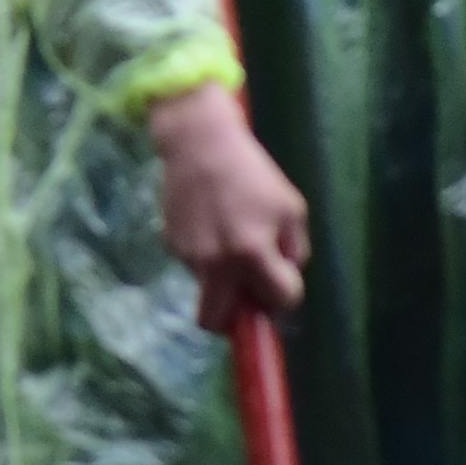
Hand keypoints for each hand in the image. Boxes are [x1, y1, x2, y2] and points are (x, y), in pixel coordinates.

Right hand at [148, 86, 308, 330]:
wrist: (199, 142)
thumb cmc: (252, 173)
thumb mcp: (291, 207)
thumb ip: (294, 250)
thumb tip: (284, 276)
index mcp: (253, 254)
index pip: (281, 300)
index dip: (286, 293)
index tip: (283, 279)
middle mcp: (216, 263)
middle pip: (215, 322)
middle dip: (232, 320)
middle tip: (245, 297)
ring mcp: (189, 255)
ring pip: (207, 288)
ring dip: (221, 278)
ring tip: (228, 234)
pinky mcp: (171, 244)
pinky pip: (194, 265)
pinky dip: (206, 255)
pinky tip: (210, 222)